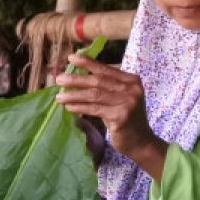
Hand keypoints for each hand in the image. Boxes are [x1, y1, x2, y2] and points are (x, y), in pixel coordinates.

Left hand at [55, 53, 166, 179]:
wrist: (141, 142)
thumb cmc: (125, 119)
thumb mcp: (119, 98)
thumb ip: (105, 87)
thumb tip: (78, 77)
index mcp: (131, 80)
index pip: (105, 69)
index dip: (88, 63)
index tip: (71, 58)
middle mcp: (132, 89)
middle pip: (98, 81)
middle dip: (76, 79)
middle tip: (59, 79)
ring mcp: (128, 102)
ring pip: (94, 95)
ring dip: (74, 95)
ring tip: (59, 96)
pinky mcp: (121, 116)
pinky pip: (95, 109)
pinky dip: (80, 107)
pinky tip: (69, 107)